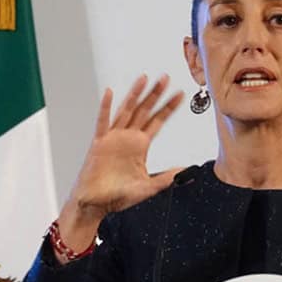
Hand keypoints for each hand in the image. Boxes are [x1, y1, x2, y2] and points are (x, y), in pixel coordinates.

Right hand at [58, 74, 183, 252]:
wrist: (96, 203)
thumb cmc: (117, 195)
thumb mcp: (148, 187)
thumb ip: (166, 178)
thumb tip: (185, 171)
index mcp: (139, 146)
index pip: (157, 121)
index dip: (168, 108)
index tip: (180, 94)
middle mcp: (127, 138)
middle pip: (144, 110)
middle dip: (155, 94)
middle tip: (165, 78)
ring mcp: (113, 138)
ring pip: (126, 111)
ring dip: (135, 95)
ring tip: (143, 79)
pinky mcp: (99, 143)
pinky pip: (103, 122)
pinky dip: (105, 107)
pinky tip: (109, 93)